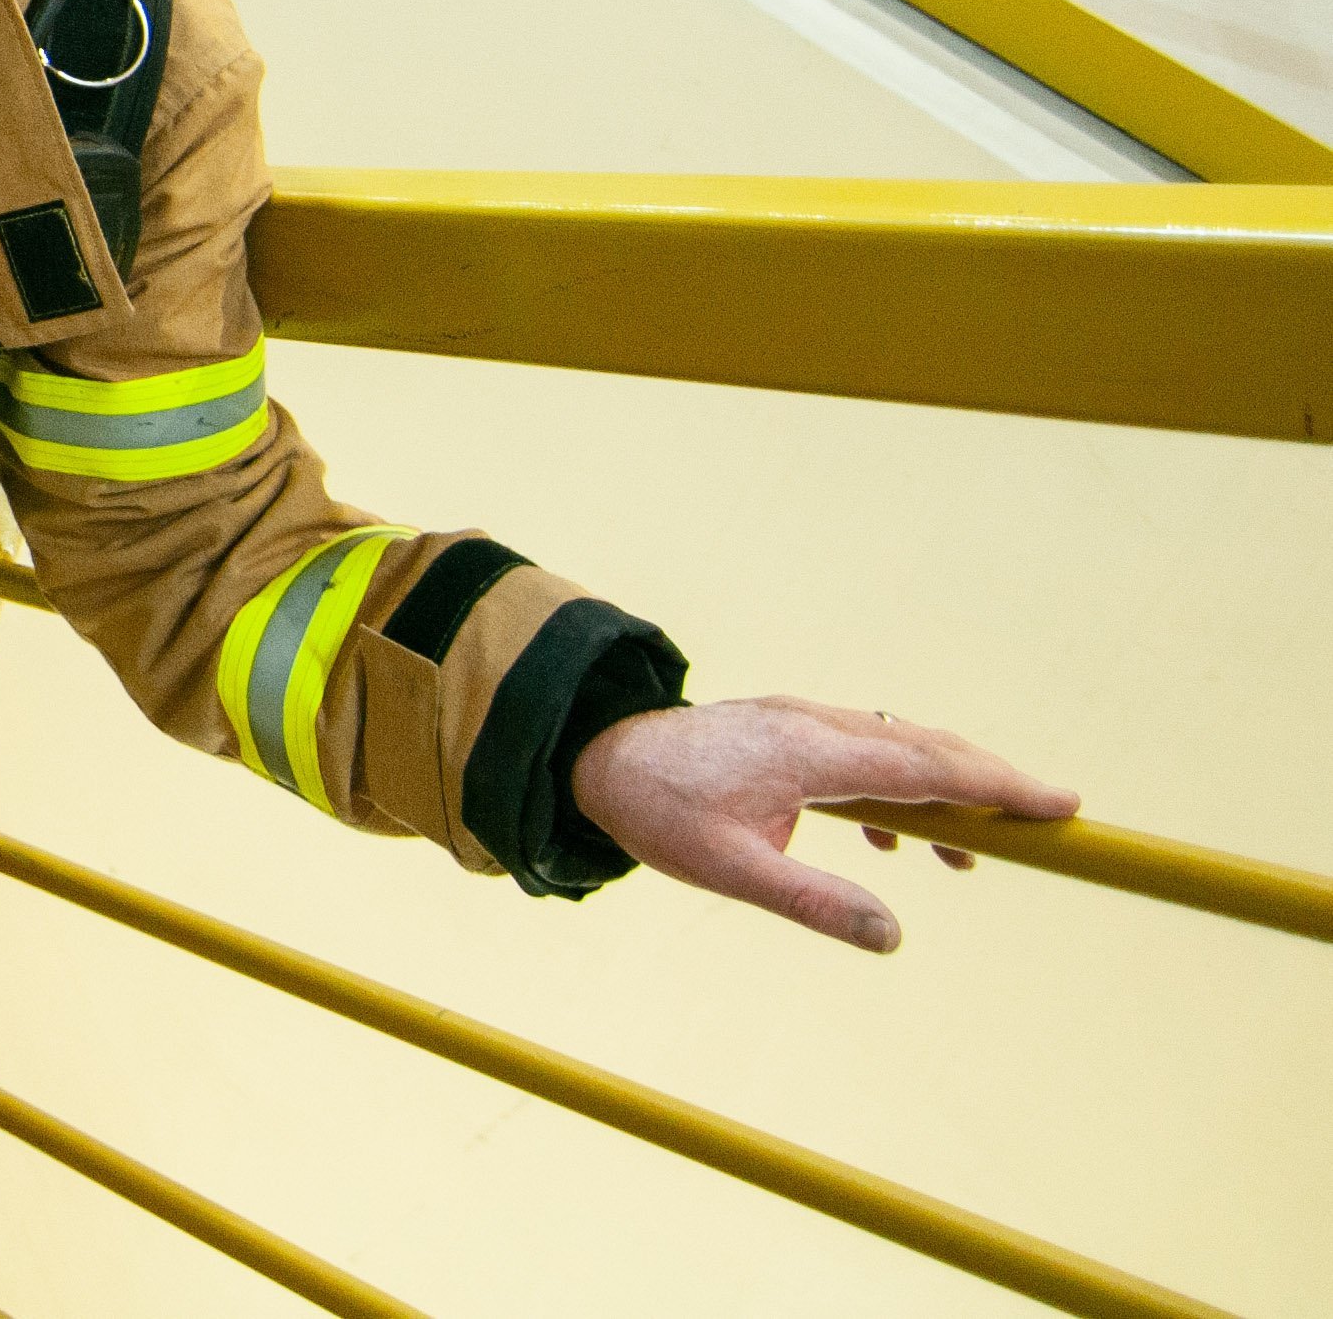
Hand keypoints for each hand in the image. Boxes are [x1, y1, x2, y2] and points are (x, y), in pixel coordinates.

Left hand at [571, 697, 1078, 952]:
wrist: (595, 754)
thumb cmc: (657, 810)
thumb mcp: (731, 870)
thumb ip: (813, 902)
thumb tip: (893, 937)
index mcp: (813, 752)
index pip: (931, 768)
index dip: (1002, 787)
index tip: (1063, 804)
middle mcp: (817, 725)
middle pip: (928, 748)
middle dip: (991, 785)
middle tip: (1050, 823)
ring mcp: (801, 722)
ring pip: (897, 749)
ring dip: (941, 792)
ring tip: (966, 857)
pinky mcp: (785, 730)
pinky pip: (862, 753)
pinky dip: (895, 789)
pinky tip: (891, 838)